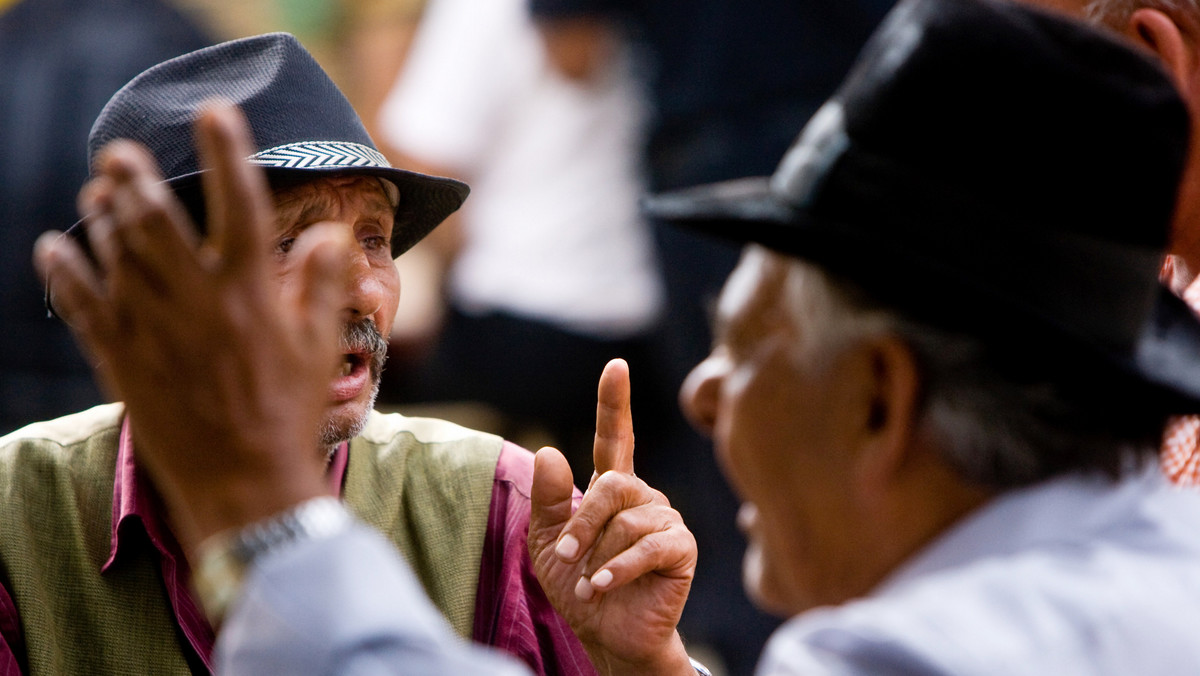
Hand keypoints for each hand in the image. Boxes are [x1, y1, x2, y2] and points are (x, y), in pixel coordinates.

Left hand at [33, 102, 347, 549]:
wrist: (244, 482)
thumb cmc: (290, 413)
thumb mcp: (323, 346)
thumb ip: (326, 284)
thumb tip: (330, 233)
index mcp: (252, 291)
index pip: (240, 202)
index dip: (228, 150)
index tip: (216, 111)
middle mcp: (198, 299)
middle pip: (156, 218)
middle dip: (134, 175)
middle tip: (119, 150)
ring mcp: (153, 328)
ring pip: (114, 252)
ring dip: (101, 213)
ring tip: (96, 189)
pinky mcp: (121, 359)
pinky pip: (81, 304)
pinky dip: (64, 270)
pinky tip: (55, 246)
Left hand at [528, 359, 696, 675]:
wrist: (608, 634)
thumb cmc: (580, 584)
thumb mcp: (548, 543)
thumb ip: (549, 500)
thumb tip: (550, 451)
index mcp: (612, 487)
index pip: (614, 436)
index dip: (614, 401)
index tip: (616, 366)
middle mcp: (643, 496)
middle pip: (612, 485)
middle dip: (583, 523)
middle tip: (567, 557)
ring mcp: (665, 519)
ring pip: (626, 521)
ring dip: (597, 556)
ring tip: (590, 583)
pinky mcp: (681, 548)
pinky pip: (648, 547)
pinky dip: (618, 569)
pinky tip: (603, 587)